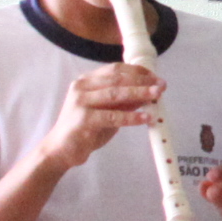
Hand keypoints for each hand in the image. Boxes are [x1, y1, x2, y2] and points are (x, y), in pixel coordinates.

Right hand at [35, 61, 164, 170]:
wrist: (60, 150)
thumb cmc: (84, 130)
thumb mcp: (106, 111)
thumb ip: (123, 102)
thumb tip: (148, 94)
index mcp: (87, 81)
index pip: (115, 69)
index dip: (137, 71)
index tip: (155, 77)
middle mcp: (82, 87)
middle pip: (117, 78)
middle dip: (142, 81)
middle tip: (161, 85)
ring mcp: (80, 102)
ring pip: (115, 94)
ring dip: (139, 93)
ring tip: (156, 95)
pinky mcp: (83, 120)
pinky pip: (112, 116)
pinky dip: (131, 117)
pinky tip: (145, 118)